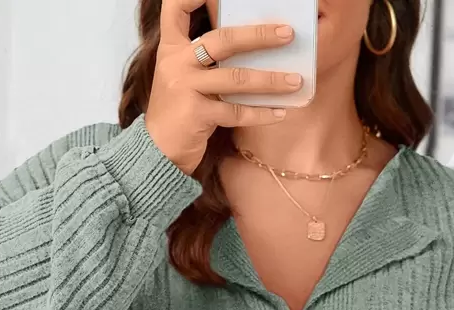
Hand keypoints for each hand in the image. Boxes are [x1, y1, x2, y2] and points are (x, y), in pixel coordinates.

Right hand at [145, 0, 302, 175]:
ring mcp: (186, 87)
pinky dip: (261, 113)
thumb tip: (249, 47)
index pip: (176, 9)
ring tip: (295, 80)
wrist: (157, 151)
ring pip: (236, 78)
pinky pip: (236, 111)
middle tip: (287, 34)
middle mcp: (177, 62)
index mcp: (172, 48)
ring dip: (270, 80)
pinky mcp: (196, 114)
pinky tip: (280, 112)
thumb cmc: (179, 112)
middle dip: (259, 36)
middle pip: (223, 39)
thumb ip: (204, 60)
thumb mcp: (183, 77)